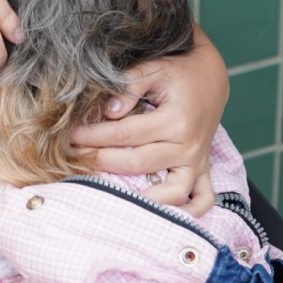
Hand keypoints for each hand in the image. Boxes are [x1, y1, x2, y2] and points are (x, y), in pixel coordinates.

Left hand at [69, 26, 227, 215]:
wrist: (210, 76)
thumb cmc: (177, 71)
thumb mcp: (153, 68)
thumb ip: (129, 86)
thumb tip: (109, 112)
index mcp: (175, 120)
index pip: (125, 134)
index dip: (94, 135)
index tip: (72, 134)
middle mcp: (188, 145)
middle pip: (138, 163)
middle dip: (101, 160)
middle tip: (75, 155)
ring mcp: (197, 161)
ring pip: (170, 191)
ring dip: (140, 196)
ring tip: (107, 190)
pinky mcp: (202, 169)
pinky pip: (202, 199)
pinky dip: (188, 211)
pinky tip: (161, 214)